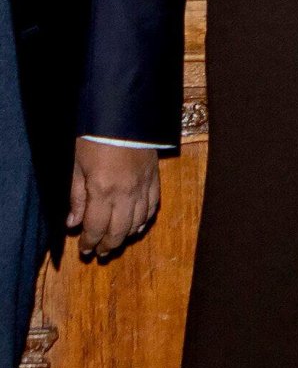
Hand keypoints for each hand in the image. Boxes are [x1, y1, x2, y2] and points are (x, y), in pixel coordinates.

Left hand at [67, 140, 159, 259]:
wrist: (123, 114)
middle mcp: (125, 194)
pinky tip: (137, 226)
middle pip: (118, 231)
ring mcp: (143, 187)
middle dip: (108, 245)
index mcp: (102, 190)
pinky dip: (144, 221)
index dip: (89, 242)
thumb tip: (73, 224)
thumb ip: (76, 196)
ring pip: (137, 223)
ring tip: (116, 242)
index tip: (84, 250)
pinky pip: (152, 208)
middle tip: (100, 252)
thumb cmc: (94, 136)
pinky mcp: (154, 179)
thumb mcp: (76, 165)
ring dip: (126, 236)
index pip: (96, 227)